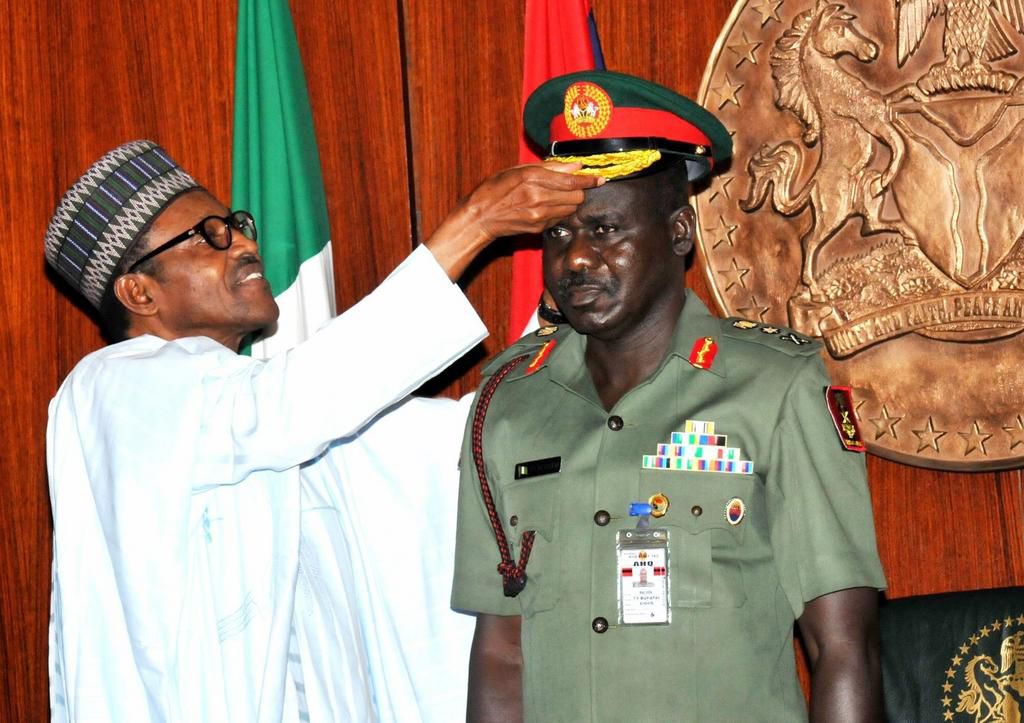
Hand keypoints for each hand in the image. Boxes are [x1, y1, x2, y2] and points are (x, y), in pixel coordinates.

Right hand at [426, 163, 602, 279]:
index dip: (589, 180)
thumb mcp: (518, 170)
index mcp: (532, 179)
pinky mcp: (539, 228)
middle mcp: (538, 198)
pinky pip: (559, 219)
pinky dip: (558, 211)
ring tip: (555, 196)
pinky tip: (545, 206)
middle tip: (571, 185)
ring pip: (571, 209)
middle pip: (577, 197)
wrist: (479, 218)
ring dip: (569, 202)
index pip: (571, 180)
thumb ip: (549, 168)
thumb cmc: (494, 190)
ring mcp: (539, 216)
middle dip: (578, 190)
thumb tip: (575, 166)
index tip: (599, 179)